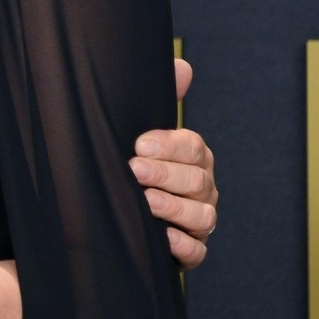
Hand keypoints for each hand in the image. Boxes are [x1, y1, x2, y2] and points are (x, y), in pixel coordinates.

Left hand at [130, 58, 217, 269]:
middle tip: (133, 171)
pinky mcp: (190, 250)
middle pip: (197, 180)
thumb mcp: (139, 130)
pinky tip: (163, 237)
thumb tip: (182, 65)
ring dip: (174, 208)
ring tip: (145, 202)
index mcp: (193, 157)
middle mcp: (202, 188)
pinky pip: (198, 252)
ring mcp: (198, 220)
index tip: (138, 145)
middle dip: (166, 175)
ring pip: (202, 216)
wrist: (116, 209)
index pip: (192, 147)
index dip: (168, 145)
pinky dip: (184, 245)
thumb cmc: (133, 162)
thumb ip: (160, 99)